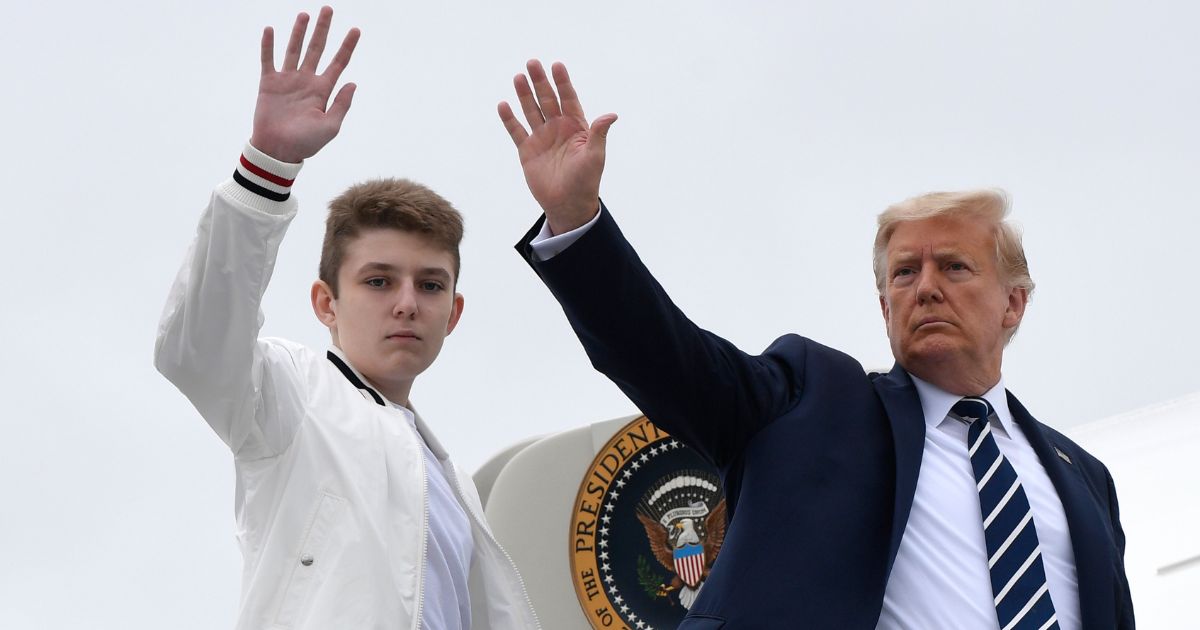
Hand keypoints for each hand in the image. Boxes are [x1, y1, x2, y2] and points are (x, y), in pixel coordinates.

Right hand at [250, 6, 359, 162]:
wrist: (278, 151)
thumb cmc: (306, 143)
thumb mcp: (330, 127)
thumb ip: (341, 104)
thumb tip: (353, 83)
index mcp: (323, 90)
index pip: (338, 63)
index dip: (347, 46)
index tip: (356, 30)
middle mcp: (306, 81)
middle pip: (317, 49)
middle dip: (323, 29)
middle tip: (328, 9)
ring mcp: (287, 80)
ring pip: (294, 49)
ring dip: (299, 32)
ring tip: (305, 15)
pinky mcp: (269, 83)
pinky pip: (268, 60)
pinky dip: (269, 45)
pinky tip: (271, 30)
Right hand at [498, 61, 616, 234]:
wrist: (568, 204)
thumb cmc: (586, 181)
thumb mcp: (595, 156)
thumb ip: (599, 134)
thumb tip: (611, 115)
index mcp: (576, 127)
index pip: (568, 98)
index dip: (563, 82)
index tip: (557, 66)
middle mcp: (558, 128)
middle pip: (548, 99)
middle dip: (540, 82)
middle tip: (532, 62)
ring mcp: (542, 138)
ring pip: (531, 110)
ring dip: (525, 94)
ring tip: (518, 77)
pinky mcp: (527, 150)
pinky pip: (517, 130)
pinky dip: (509, 118)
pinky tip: (503, 105)